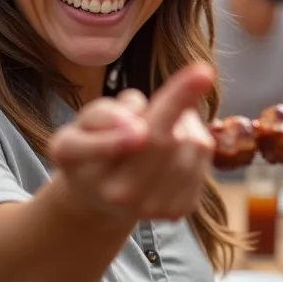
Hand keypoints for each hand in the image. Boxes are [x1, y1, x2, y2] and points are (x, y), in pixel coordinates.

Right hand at [49, 64, 214, 222]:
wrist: (101, 196)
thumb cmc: (92, 145)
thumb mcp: (81, 122)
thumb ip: (102, 115)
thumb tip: (136, 122)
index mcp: (79, 161)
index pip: (106, 140)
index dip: (126, 129)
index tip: (143, 118)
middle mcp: (115, 194)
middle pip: (161, 141)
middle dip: (182, 99)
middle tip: (201, 71)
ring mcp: (149, 208)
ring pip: (189, 145)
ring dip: (186, 120)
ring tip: (165, 121)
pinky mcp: (177, 210)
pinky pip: (203, 157)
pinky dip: (196, 139)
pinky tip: (176, 141)